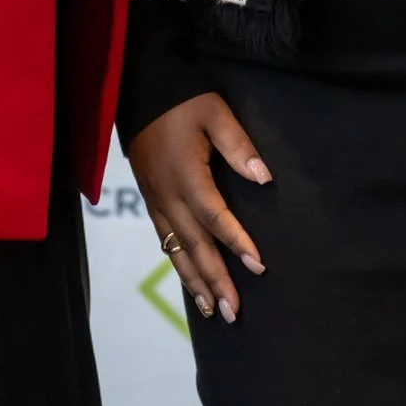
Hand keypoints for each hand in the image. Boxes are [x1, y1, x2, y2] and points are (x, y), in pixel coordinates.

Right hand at [127, 93, 269, 323]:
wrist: (141, 93)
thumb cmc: (185, 102)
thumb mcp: (215, 113)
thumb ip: (238, 146)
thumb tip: (264, 179)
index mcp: (187, 177)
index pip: (215, 217)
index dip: (237, 242)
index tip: (259, 266)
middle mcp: (169, 197)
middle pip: (195, 246)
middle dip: (216, 280)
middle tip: (234, 312)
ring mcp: (156, 202)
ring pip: (177, 250)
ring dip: (196, 282)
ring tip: (214, 311)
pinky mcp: (150, 202)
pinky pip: (164, 242)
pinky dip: (178, 266)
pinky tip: (190, 283)